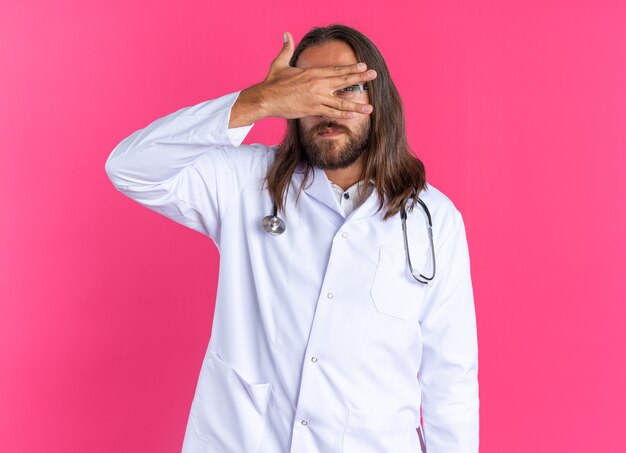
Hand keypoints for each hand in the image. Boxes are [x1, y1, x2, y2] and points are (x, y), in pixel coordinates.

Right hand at [259, 32, 376, 119]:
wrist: (265, 99)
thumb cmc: (272, 82)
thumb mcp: (280, 63)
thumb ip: (286, 48)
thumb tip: (286, 34)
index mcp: (312, 72)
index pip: (335, 70)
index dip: (351, 68)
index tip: (363, 66)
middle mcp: (316, 84)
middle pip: (342, 81)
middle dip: (360, 78)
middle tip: (374, 75)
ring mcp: (316, 98)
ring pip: (340, 101)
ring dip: (356, 105)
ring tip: (370, 108)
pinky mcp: (312, 109)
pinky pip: (331, 113)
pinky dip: (342, 115)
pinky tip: (353, 116)